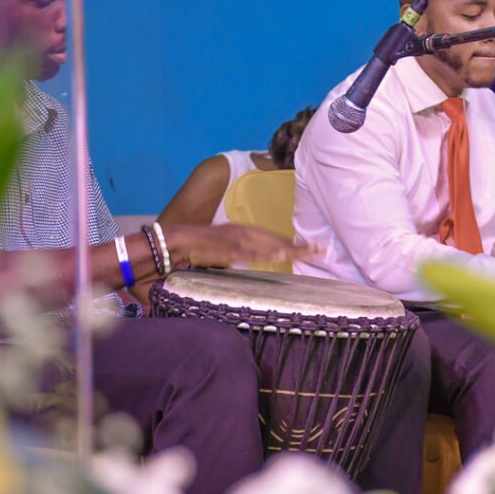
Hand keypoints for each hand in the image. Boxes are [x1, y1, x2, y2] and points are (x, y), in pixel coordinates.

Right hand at [165, 223, 313, 269]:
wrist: (175, 241)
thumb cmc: (200, 249)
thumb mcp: (227, 252)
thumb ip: (244, 255)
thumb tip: (259, 261)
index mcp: (243, 232)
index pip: (273, 238)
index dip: (293, 243)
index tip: (313, 248)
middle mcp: (242, 232)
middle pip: (275, 239)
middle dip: (296, 245)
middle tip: (319, 249)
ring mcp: (234, 239)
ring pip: (265, 244)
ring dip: (284, 247)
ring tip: (304, 252)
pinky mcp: (224, 246)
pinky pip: (247, 250)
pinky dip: (262, 252)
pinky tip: (275, 256)